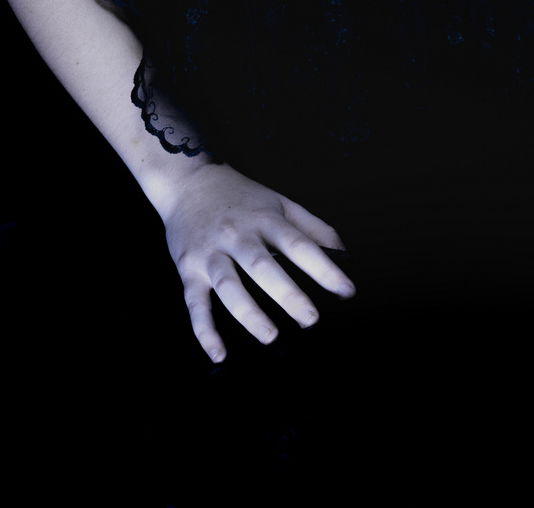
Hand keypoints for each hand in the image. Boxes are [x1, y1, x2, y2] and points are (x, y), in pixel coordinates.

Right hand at [157, 160, 355, 362]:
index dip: (324, 268)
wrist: (187, 180)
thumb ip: (312, 227)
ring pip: (228, 285)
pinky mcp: (189, 269)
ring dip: (248, 313)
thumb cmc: (241, 196)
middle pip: (262, 266)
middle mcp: (238, 235)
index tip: (346, 291)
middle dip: (287, 294)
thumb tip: (345, 254)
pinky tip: (219, 354)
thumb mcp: (279, 202)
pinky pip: (195, 303)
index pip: (298, 245)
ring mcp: (211, 253)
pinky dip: (205, 331)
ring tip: (270, 336)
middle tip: (310, 320)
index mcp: (264, 219)